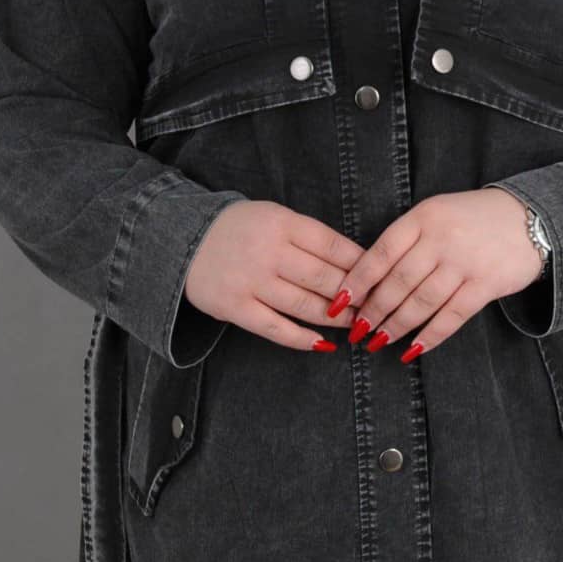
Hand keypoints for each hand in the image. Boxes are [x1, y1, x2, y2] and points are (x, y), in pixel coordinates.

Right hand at [184, 199, 365, 351]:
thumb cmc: (240, 229)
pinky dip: (303, 339)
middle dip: (355, 295)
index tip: (379, 277)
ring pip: (306, 305)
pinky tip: (323, 344)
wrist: (183, 239)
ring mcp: (251, 281)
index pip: (333, 246)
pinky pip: (276, 328)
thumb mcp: (274, 217)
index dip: (360, 265)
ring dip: (336, 318)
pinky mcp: (236, 308)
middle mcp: (269, 252)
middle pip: (324, 278)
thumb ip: (308, 236)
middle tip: (375, 306)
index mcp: (282, 223)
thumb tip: (355, 262)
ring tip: (356, 323)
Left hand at [328, 187, 544, 361]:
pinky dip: (431, 335)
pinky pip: (452, 316)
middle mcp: (441, 239)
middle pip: (397, 282)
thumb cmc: (473, 219)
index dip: (357, 280)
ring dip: (396, 326)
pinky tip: (414, 349)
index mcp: (423, 218)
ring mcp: (464, 262)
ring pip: (421, 302)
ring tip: (378, 341)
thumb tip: (369, 277)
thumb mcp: (437, 213)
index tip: (338, 301)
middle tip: (357, 330)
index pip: (381, 253)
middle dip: (373, 310)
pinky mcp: (486, 284)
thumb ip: (407, 239)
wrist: (529, 218)